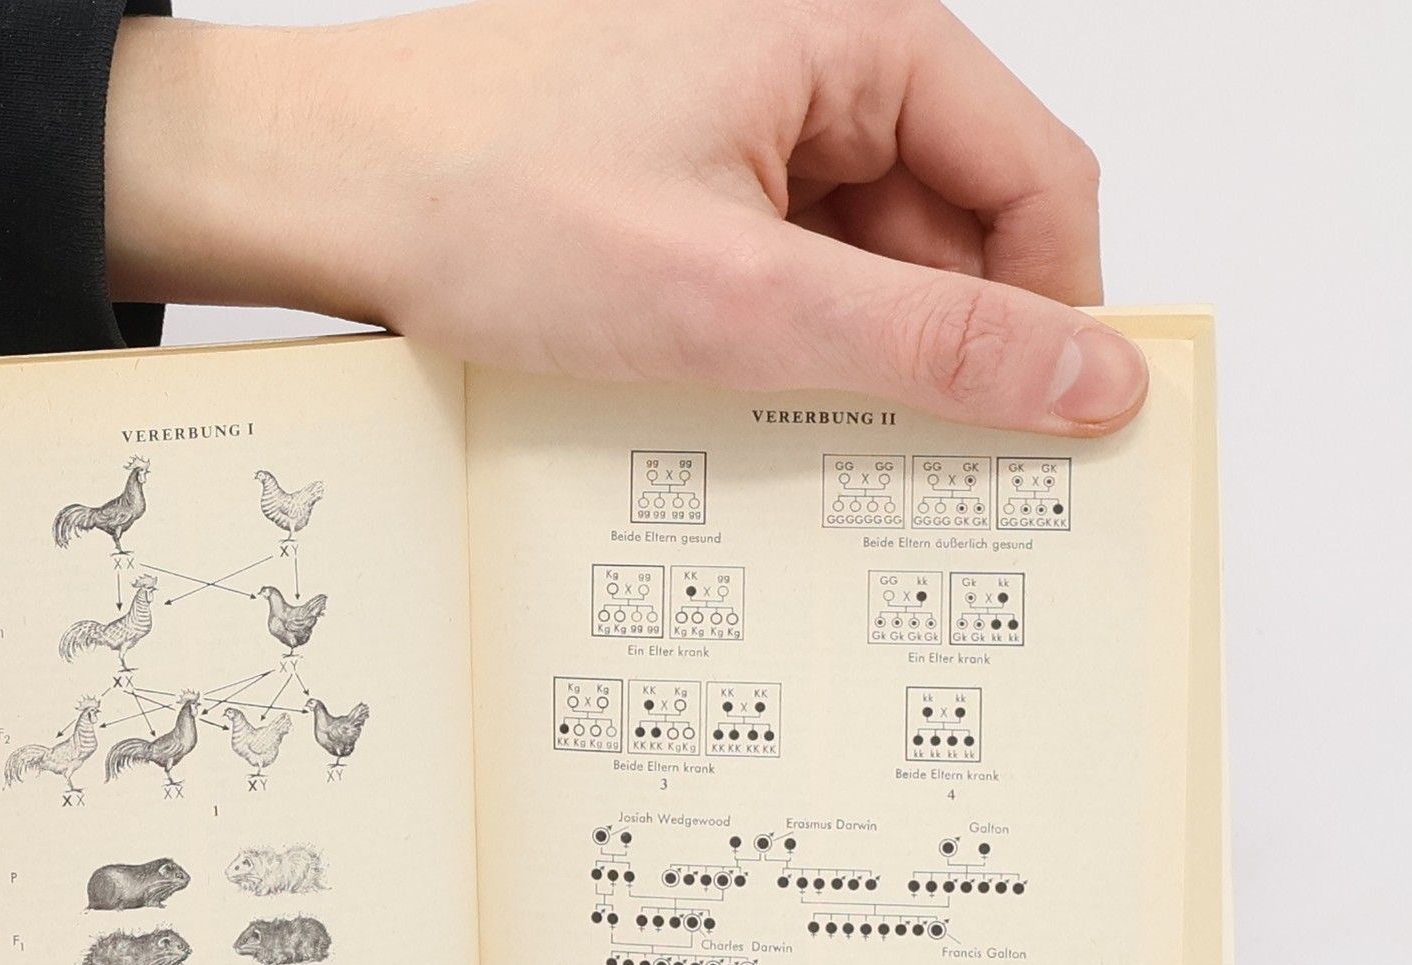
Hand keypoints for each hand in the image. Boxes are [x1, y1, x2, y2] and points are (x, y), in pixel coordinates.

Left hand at [106, 0, 1144, 434]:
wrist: (320, 185)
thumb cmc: (488, 199)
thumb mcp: (739, 297)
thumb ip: (928, 344)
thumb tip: (1091, 379)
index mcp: (861, 41)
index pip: (1039, 185)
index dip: (1055, 317)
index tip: (1043, 437)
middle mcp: (817, 67)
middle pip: (957, 230)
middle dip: (942, 351)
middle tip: (909, 473)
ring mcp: (749, 124)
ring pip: (867, 262)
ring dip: (852, 359)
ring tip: (790, 433)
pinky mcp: (692, 180)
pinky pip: (786, 270)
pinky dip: (782, 344)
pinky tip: (734, 402)